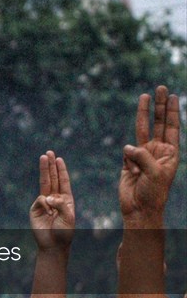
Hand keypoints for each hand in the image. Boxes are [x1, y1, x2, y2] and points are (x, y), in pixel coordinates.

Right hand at [29, 151, 74, 249]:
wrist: (53, 244)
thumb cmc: (64, 232)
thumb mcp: (69, 217)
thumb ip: (60, 204)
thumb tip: (46, 196)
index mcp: (66, 200)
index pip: (63, 181)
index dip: (61, 170)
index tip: (59, 159)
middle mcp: (54, 199)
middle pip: (53, 178)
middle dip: (51, 165)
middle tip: (49, 152)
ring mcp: (44, 202)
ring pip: (44, 183)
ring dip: (44, 169)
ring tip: (43, 157)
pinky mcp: (35, 208)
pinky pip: (40, 200)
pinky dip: (45, 204)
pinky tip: (48, 213)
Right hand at [120, 86, 179, 223]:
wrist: (139, 209)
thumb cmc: (153, 193)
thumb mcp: (154, 173)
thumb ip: (143, 156)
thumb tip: (127, 147)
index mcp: (169, 153)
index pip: (171, 127)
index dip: (172, 111)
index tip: (172, 96)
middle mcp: (157, 151)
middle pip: (158, 123)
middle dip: (159, 106)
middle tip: (161, 88)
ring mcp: (142, 155)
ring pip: (142, 129)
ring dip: (144, 113)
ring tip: (144, 96)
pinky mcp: (128, 161)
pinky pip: (126, 151)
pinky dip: (127, 155)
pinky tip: (131, 167)